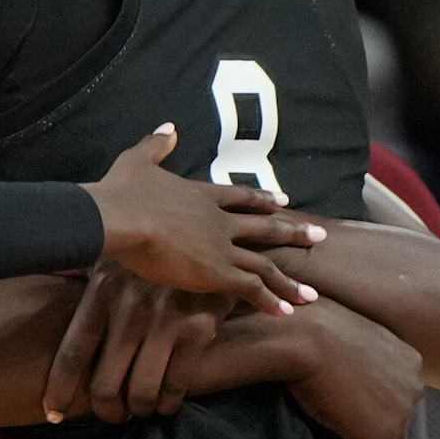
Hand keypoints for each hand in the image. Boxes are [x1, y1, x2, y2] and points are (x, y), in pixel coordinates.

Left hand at [42, 267, 229, 421]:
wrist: (215, 241)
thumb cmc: (155, 258)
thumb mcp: (116, 262)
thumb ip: (89, 289)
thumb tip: (47, 313)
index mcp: (103, 288)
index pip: (74, 351)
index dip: (60, 389)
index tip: (54, 413)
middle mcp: (130, 306)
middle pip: (105, 383)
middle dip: (107, 410)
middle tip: (112, 414)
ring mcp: (165, 319)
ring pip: (141, 392)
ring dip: (139, 409)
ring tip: (140, 407)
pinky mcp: (197, 329)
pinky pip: (175, 385)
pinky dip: (168, 402)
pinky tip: (166, 401)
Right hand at [85, 126, 322, 307]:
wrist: (121, 216)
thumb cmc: (124, 191)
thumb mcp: (138, 160)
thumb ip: (155, 145)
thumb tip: (168, 127)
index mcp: (202, 195)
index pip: (241, 198)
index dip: (263, 200)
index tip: (284, 201)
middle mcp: (220, 221)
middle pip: (265, 227)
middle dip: (293, 233)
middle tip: (318, 236)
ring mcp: (221, 247)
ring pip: (264, 265)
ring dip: (288, 280)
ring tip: (311, 293)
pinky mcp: (216, 272)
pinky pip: (251, 289)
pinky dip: (271, 300)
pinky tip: (286, 311)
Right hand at [281, 308, 427, 438]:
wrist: (299, 337)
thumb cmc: (310, 326)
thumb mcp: (346, 332)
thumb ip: (356, 352)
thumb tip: (338, 363)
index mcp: (408, 360)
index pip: (401, 398)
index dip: (378, 411)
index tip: (358, 418)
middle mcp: (414, 386)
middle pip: (403, 425)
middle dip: (383, 435)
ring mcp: (401, 414)